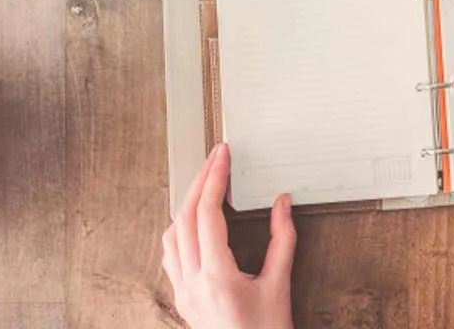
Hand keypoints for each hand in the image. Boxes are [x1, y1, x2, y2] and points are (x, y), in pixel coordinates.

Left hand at [162, 144, 295, 328]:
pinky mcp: (183, 299)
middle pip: (185, 217)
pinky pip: (171, 254)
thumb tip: (282, 202)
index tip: (223, 155)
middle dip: (200, 181)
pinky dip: (180, 228)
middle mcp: (192, 283)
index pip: (207, 214)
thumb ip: (283, 240)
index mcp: (217, 277)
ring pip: (171, 234)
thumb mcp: (280, 285)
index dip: (215, 178)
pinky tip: (193, 222)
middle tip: (215, 157)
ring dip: (187, 203)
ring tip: (206, 183)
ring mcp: (183, 292)